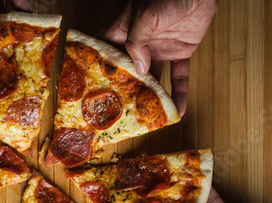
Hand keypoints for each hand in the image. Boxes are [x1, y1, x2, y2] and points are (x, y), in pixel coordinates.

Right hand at [99, 0, 216, 115]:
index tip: (91, 86)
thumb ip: (138, 41)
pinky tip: (178, 109)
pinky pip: (179, 76)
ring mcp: (159, 49)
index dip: (97, 67)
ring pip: (152, 78)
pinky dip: (180, 93)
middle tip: (118, 111)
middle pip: (128, 71)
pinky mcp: (180, 52)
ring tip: (145, 117)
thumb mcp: (146, 15)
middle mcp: (140, 42)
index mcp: (124, 30)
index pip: (106, 50)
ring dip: (151, 97)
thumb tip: (138, 70)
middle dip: (124, 90)